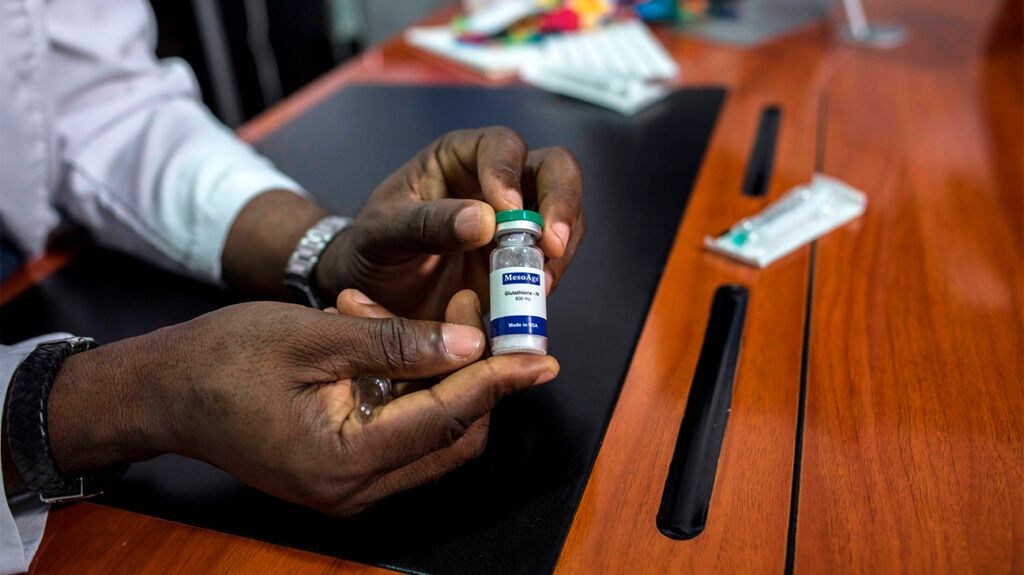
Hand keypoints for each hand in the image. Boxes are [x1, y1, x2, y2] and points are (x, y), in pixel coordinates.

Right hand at [45, 298, 557, 514]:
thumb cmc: (226, 358)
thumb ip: (394, 344)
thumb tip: (469, 346)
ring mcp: (347, 487)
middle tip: (488, 320)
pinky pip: (404, 436)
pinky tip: (406, 344)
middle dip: (479, 380)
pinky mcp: (342, 473)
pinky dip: (417, 392)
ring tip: (444, 321)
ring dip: (448, 381)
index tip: (543, 357)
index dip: (498, 383)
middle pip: (450, 438)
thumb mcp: (314, 337)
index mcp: (343, 461)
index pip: (444, 419)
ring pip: (432, 438)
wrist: (163, 390)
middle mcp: (352, 489)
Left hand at [317, 126, 585, 319]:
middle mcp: (496, 180)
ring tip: (540, 283)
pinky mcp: (523, 259)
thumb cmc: (370, 249)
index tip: (505, 211)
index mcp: (458, 157)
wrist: (373, 295)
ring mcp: (516, 220)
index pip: (500, 146)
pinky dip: (550, 276)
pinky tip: (533, 297)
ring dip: (560, 247)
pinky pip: (553, 259)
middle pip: (554, 169)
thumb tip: (485, 220)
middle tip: (551, 244)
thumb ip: (425, 224)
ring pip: (564, 214)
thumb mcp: (382, 234)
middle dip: (560, 203)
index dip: (509, 173)